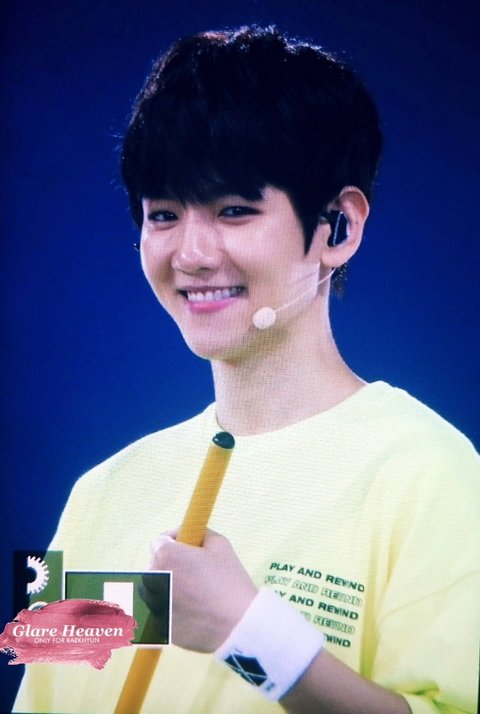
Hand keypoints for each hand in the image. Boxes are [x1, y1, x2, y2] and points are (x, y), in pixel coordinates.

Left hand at [143, 529, 256, 652]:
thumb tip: (189, 536)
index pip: (159, 541)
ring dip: (169, 586)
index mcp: (165, 556)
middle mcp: (153, 580)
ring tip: (194, 593)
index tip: (189, 547)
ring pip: (156, 589)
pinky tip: (194, 611)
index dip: (175, 541)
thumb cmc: (229, 581)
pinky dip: (172, 608)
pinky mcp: (160, 626)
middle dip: (171, 564)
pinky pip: (162, 610)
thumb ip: (199, 534)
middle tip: (195, 571)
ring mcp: (154, 606)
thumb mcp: (220, 544)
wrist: (237, 625)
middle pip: (156, 565)